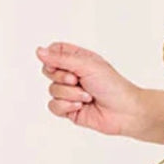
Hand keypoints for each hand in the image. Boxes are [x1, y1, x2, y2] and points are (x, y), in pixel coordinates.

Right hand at [35, 41, 150, 137]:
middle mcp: (72, 75)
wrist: (124, 112)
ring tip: (87, 96)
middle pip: (48, 71)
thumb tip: (39, 51)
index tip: (60, 63)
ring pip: (52, 90)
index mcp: (78, 59)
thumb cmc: (113, 85)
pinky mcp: (69, 109)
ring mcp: (70, 92)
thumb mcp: (87, 65)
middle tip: (78, 80)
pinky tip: (81, 107)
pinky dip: (67, 107)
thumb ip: (61, 58)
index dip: (52, 58)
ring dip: (70, 94)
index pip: (53, 52)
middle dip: (62, 77)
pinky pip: (54, 106)